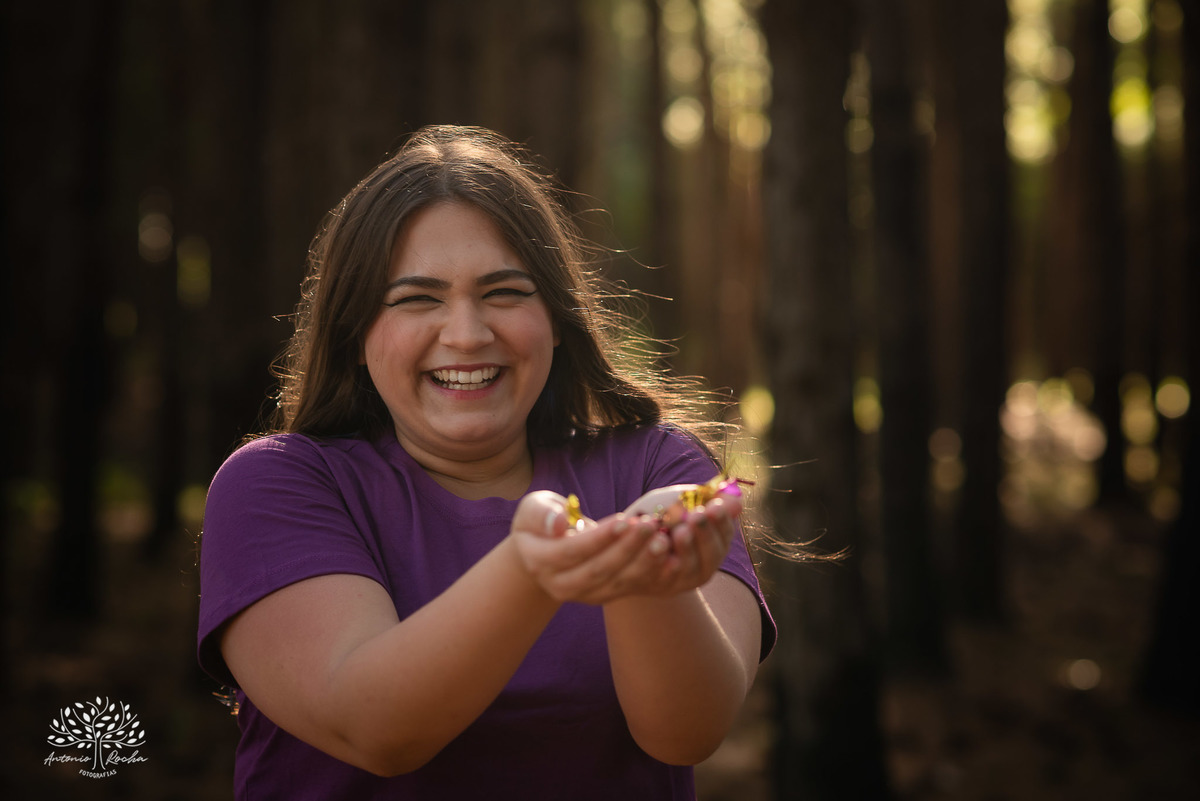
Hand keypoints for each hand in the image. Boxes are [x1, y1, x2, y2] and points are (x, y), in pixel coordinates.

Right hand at [508, 487, 741, 604]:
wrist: (545, 549)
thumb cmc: (542, 520)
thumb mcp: (533, 509)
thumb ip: (541, 514)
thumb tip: (557, 524)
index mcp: (539, 562)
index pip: (572, 552)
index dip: (599, 538)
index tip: (623, 519)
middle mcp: (560, 586)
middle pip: (598, 571)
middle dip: (627, 549)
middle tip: (651, 525)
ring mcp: (584, 595)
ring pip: (617, 583)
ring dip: (643, 561)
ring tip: (663, 538)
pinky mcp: (605, 595)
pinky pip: (631, 588)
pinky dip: (651, 573)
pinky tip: (670, 555)